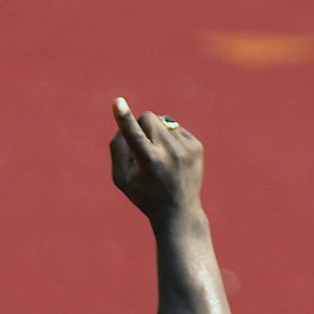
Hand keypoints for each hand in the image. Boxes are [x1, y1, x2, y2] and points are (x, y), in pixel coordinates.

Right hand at [109, 97, 202, 221]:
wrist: (179, 211)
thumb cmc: (144, 195)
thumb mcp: (122, 180)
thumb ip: (117, 151)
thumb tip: (124, 125)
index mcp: (149, 162)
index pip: (133, 135)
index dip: (124, 118)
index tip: (117, 102)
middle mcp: (169, 153)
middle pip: (148, 118)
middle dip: (141, 126)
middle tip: (142, 146)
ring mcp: (185, 148)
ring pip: (162, 121)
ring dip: (156, 135)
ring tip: (160, 158)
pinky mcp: (196, 146)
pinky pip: (176, 129)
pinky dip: (170, 140)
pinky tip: (172, 159)